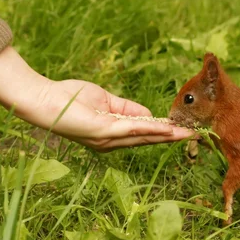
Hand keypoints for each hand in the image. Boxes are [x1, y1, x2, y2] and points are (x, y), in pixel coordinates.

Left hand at [0, 47, 193, 151]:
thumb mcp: (105, 101)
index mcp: (111, 134)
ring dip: (165, 135)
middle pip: (147, 139)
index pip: (142, 134)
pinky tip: (164, 127)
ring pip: (143, 136)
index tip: (182, 129)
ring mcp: (107, 139)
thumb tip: (151, 114)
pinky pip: (131, 129)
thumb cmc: (71, 98)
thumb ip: (127, 108)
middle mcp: (111, 142)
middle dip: (170, 137)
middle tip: (192, 136)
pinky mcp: (102, 132)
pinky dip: (149, 128)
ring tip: (185, 134)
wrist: (46, 99)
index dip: (162, 131)